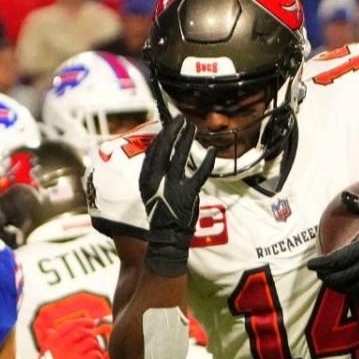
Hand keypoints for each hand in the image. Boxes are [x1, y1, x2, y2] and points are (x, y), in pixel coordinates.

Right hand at [17, 322, 112, 358]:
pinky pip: (96, 355)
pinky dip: (99, 357)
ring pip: (92, 343)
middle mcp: (63, 345)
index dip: (84, 322)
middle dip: (92, 337)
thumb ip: (50, 340)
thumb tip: (52, 331)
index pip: (72, 325)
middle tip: (93, 344)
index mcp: (54, 340)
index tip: (91, 323)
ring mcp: (72, 355)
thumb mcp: (43, 353)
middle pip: (85, 332)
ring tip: (95, 355)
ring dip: (97, 348)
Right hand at [138, 115, 212, 276]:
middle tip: (181, 119)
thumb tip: (161, 154)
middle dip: (173, 131)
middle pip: (164, 149)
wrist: (166, 238)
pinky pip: (199, 174)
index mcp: (146, 179)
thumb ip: (154, 174)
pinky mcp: (188, 194)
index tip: (169, 125)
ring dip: (187, 140)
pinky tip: (212, 151)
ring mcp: (172, 187)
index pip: (153, 151)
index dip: (161, 135)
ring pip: (180, 157)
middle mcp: (157, 181)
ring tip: (193, 129)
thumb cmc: (160, 214)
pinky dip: (206, 162)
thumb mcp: (150, 192)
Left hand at [308, 192, 358, 293]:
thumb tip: (345, 194)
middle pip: (337, 277)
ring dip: (334, 284)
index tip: (310, 263)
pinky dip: (347, 289)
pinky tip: (344, 284)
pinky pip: (358, 291)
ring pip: (346, 287)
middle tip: (317, 271)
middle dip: (324, 276)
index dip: (320, 264)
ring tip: (327, 278)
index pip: (335, 260)